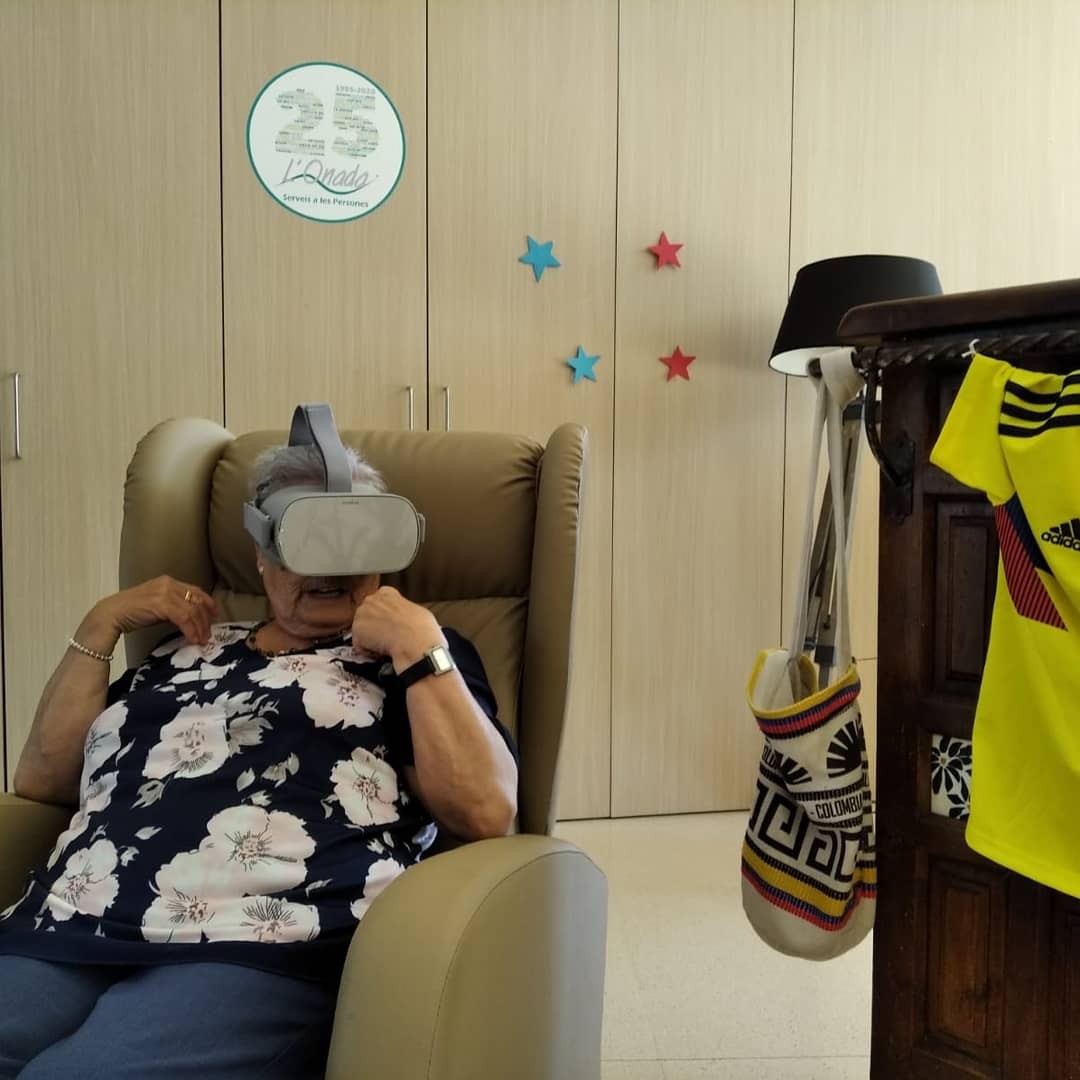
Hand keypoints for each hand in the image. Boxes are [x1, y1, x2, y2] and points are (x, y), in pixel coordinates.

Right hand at [88, 575, 219, 648]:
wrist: (110, 615)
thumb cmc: (131, 613)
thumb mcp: (156, 605)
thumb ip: (173, 607)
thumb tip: (191, 619)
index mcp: (168, 581)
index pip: (195, 590)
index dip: (208, 602)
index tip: (216, 614)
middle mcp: (168, 584)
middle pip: (196, 600)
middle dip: (205, 619)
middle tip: (209, 634)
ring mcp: (165, 592)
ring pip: (192, 610)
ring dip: (200, 627)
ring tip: (202, 640)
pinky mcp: (161, 603)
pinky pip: (184, 617)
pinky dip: (191, 630)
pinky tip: (192, 639)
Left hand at [350, 586, 442, 667]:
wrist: (415, 642)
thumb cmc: (420, 628)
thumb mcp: (417, 611)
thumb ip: (403, 611)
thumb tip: (405, 619)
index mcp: (386, 592)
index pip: (379, 601)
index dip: (386, 615)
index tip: (391, 623)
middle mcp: (371, 601)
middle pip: (368, 615)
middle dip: (375, 626)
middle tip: (388, 637)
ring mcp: (361, 616)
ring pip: (363, 631)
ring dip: (371, 639)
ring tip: (386, 645)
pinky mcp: (356, 633)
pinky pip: (360, 646)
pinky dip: (369, 651)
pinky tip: (381, 651)